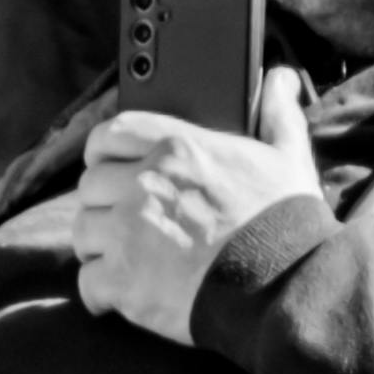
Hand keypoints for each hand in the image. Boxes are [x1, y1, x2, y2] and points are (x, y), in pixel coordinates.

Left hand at [71, 73, 321, 341]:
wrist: (285, 286)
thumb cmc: (286, 223)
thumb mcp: (289, 157)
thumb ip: (278, 114)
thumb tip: (280, 78)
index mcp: (177, 148)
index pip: (110, 134)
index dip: (102, 151)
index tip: (107, 165)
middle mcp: (144, 184)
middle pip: (90, 185)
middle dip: (105, 204)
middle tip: (126, 222)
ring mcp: (128, 233)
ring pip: (83, 231)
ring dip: (100, 246)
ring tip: (127, 259)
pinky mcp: (123, 281)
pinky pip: (86, 281)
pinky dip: (100, 292)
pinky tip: (120, 294)